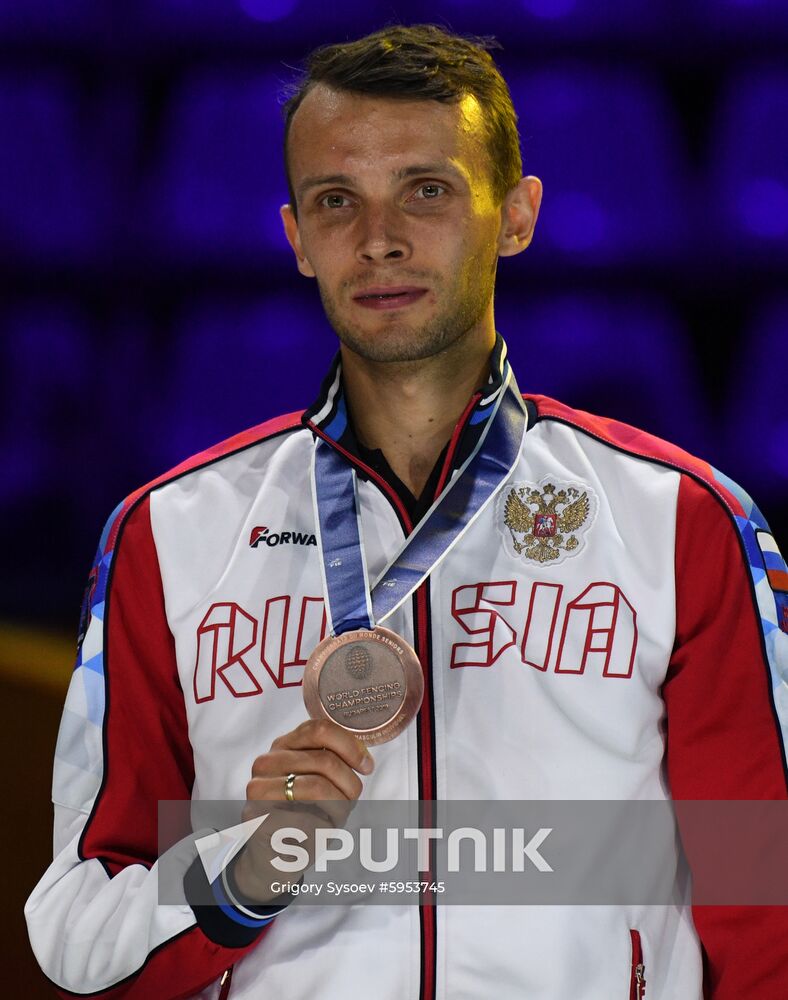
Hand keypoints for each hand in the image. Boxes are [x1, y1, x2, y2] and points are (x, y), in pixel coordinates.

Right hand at [232, 719, 373, 903]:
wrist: (272, 856)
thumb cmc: (302, 815)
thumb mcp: (318, 781)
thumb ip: (333, 761)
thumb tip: (364, 758)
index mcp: (284, 745)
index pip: (320, 730)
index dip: (350, 746)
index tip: (366, 766)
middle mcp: (267, 762)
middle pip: (325, 761)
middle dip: (349, 784)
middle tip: (351, 802)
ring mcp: (259, 789)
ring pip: (318, 787)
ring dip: (338, 807)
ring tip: (335, 817)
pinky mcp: (257, 817)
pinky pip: (305, 818)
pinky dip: (322, 827)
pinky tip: (319, 832)